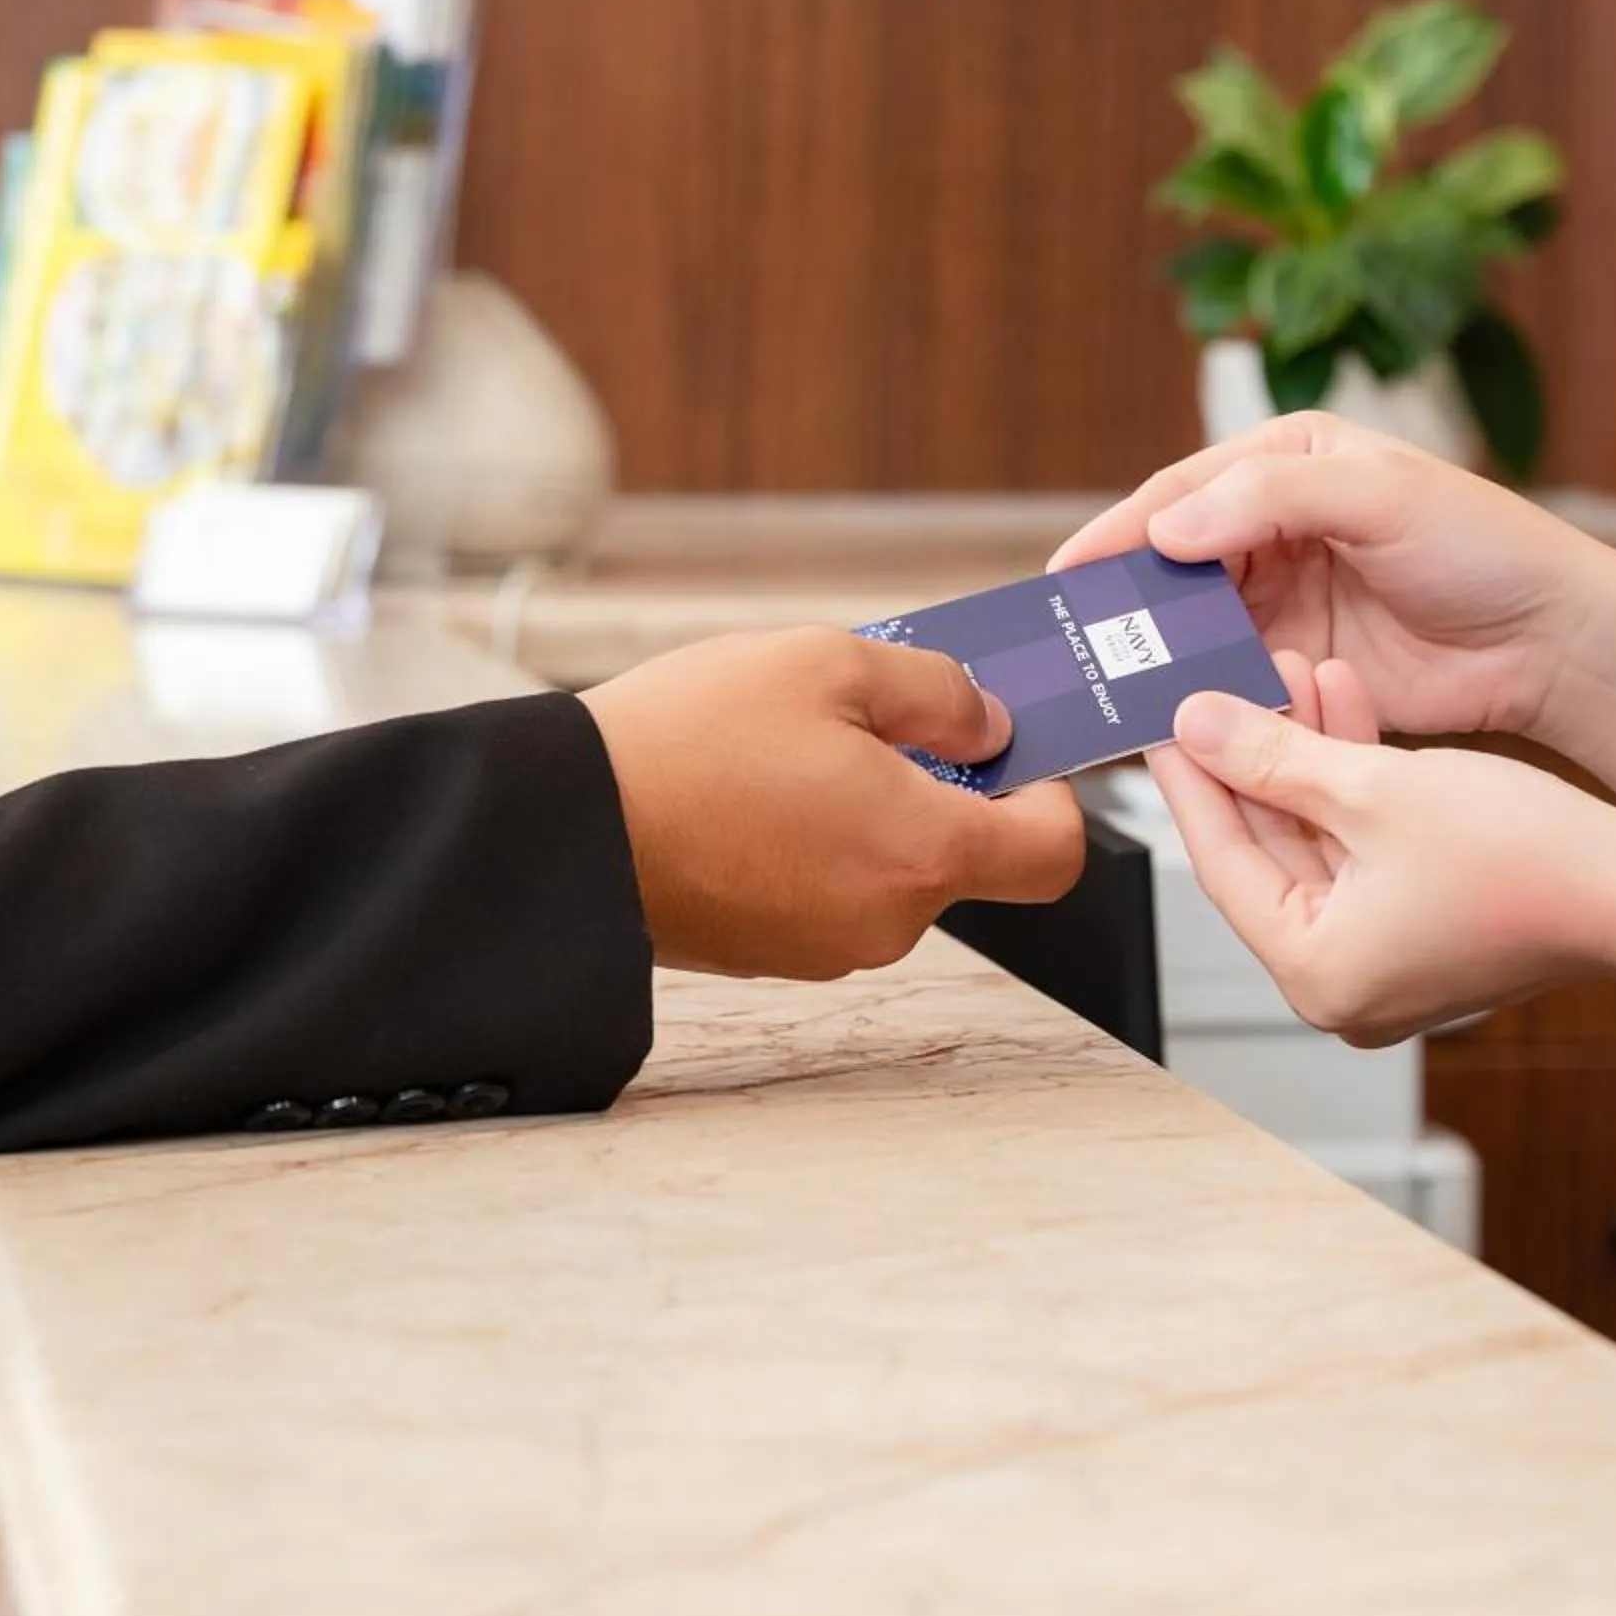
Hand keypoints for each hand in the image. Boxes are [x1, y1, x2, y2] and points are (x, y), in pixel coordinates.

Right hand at [578, 629, 1085, 978]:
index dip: (1054, 796)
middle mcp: (887, 921)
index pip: (1056, 855)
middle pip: (964, 854)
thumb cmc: (686, 743)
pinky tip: (752, 789)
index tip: (1012, 750)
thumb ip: (939, 693)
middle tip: (869, 715)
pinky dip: (816, 839)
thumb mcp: (829, 664)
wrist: (560, 827)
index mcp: (920, 854)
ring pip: (891, 867)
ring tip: (790, 745)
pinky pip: (830, 888)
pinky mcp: (772, 951)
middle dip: (936, 782)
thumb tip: (991, 725)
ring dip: (868, 807)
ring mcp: (827, 946)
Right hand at [1050, 412, 1615, 745]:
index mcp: (1290, 462)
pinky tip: (1168, 713)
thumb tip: (1170, 526)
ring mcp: (1287, 602)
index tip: (1073, 572)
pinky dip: (1200, 695)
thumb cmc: (1485, 548)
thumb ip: (1269, 496)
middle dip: (1129, 598)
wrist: (1550, 642)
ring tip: (1107, 680)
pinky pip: (1231, 679)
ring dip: (1157, 652)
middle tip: (1075, 637)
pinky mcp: (1301, 669)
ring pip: (1196, 625)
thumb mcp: (1379, 495)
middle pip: (1176, 562)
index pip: (1184, 491)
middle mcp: (1277, 528)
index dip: (1123, 530)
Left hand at [1148, 653, 1615, 1044]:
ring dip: (1309, 755)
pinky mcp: (1428, 932)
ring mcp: (1388, 963)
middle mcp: (1343, 984)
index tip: (1160, 715)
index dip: (1188, 776)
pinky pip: (1367, 850)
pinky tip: (1347, 704)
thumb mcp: (1375, 789)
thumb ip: (1273, 757)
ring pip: (1320, 841)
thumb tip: (1196, 727)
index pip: (1220, 860)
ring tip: (1294, 666)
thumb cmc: (1524, 856)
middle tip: (1222, 678)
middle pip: (1268, 850)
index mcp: (1315, 973)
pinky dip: (1357, 784)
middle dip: (1254, 753)